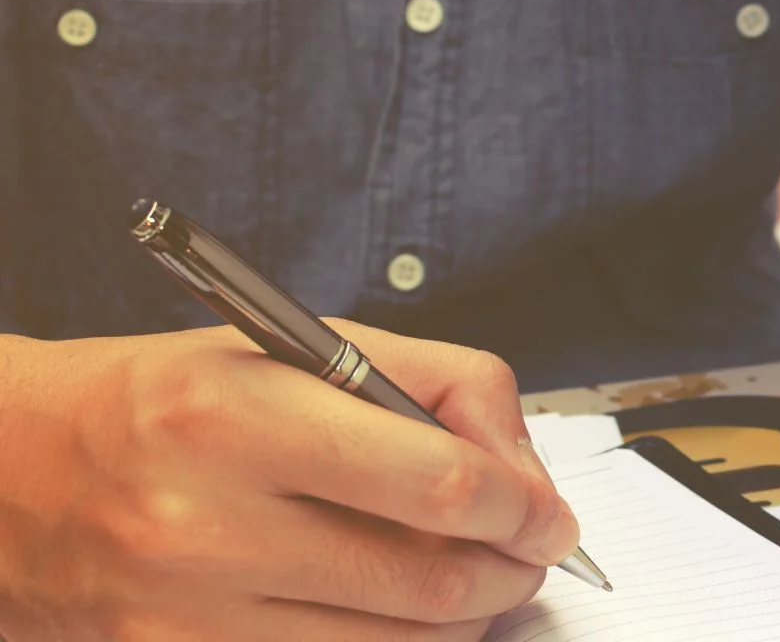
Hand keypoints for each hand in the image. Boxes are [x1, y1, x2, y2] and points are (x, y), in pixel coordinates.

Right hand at [0, 320, 578, 640]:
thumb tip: (523, 470)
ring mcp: (190, 609)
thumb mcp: (301, 346)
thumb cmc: (170, 399)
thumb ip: (437, 383)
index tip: (545, 511)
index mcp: (240, 415)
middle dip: (510, 569)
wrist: (16, 472)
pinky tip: (400, 612)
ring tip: (472, 578)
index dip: (522, 505)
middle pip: (430, 579)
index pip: (437, 482)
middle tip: (528, 550)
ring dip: (464, 617)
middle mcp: (206, 520)